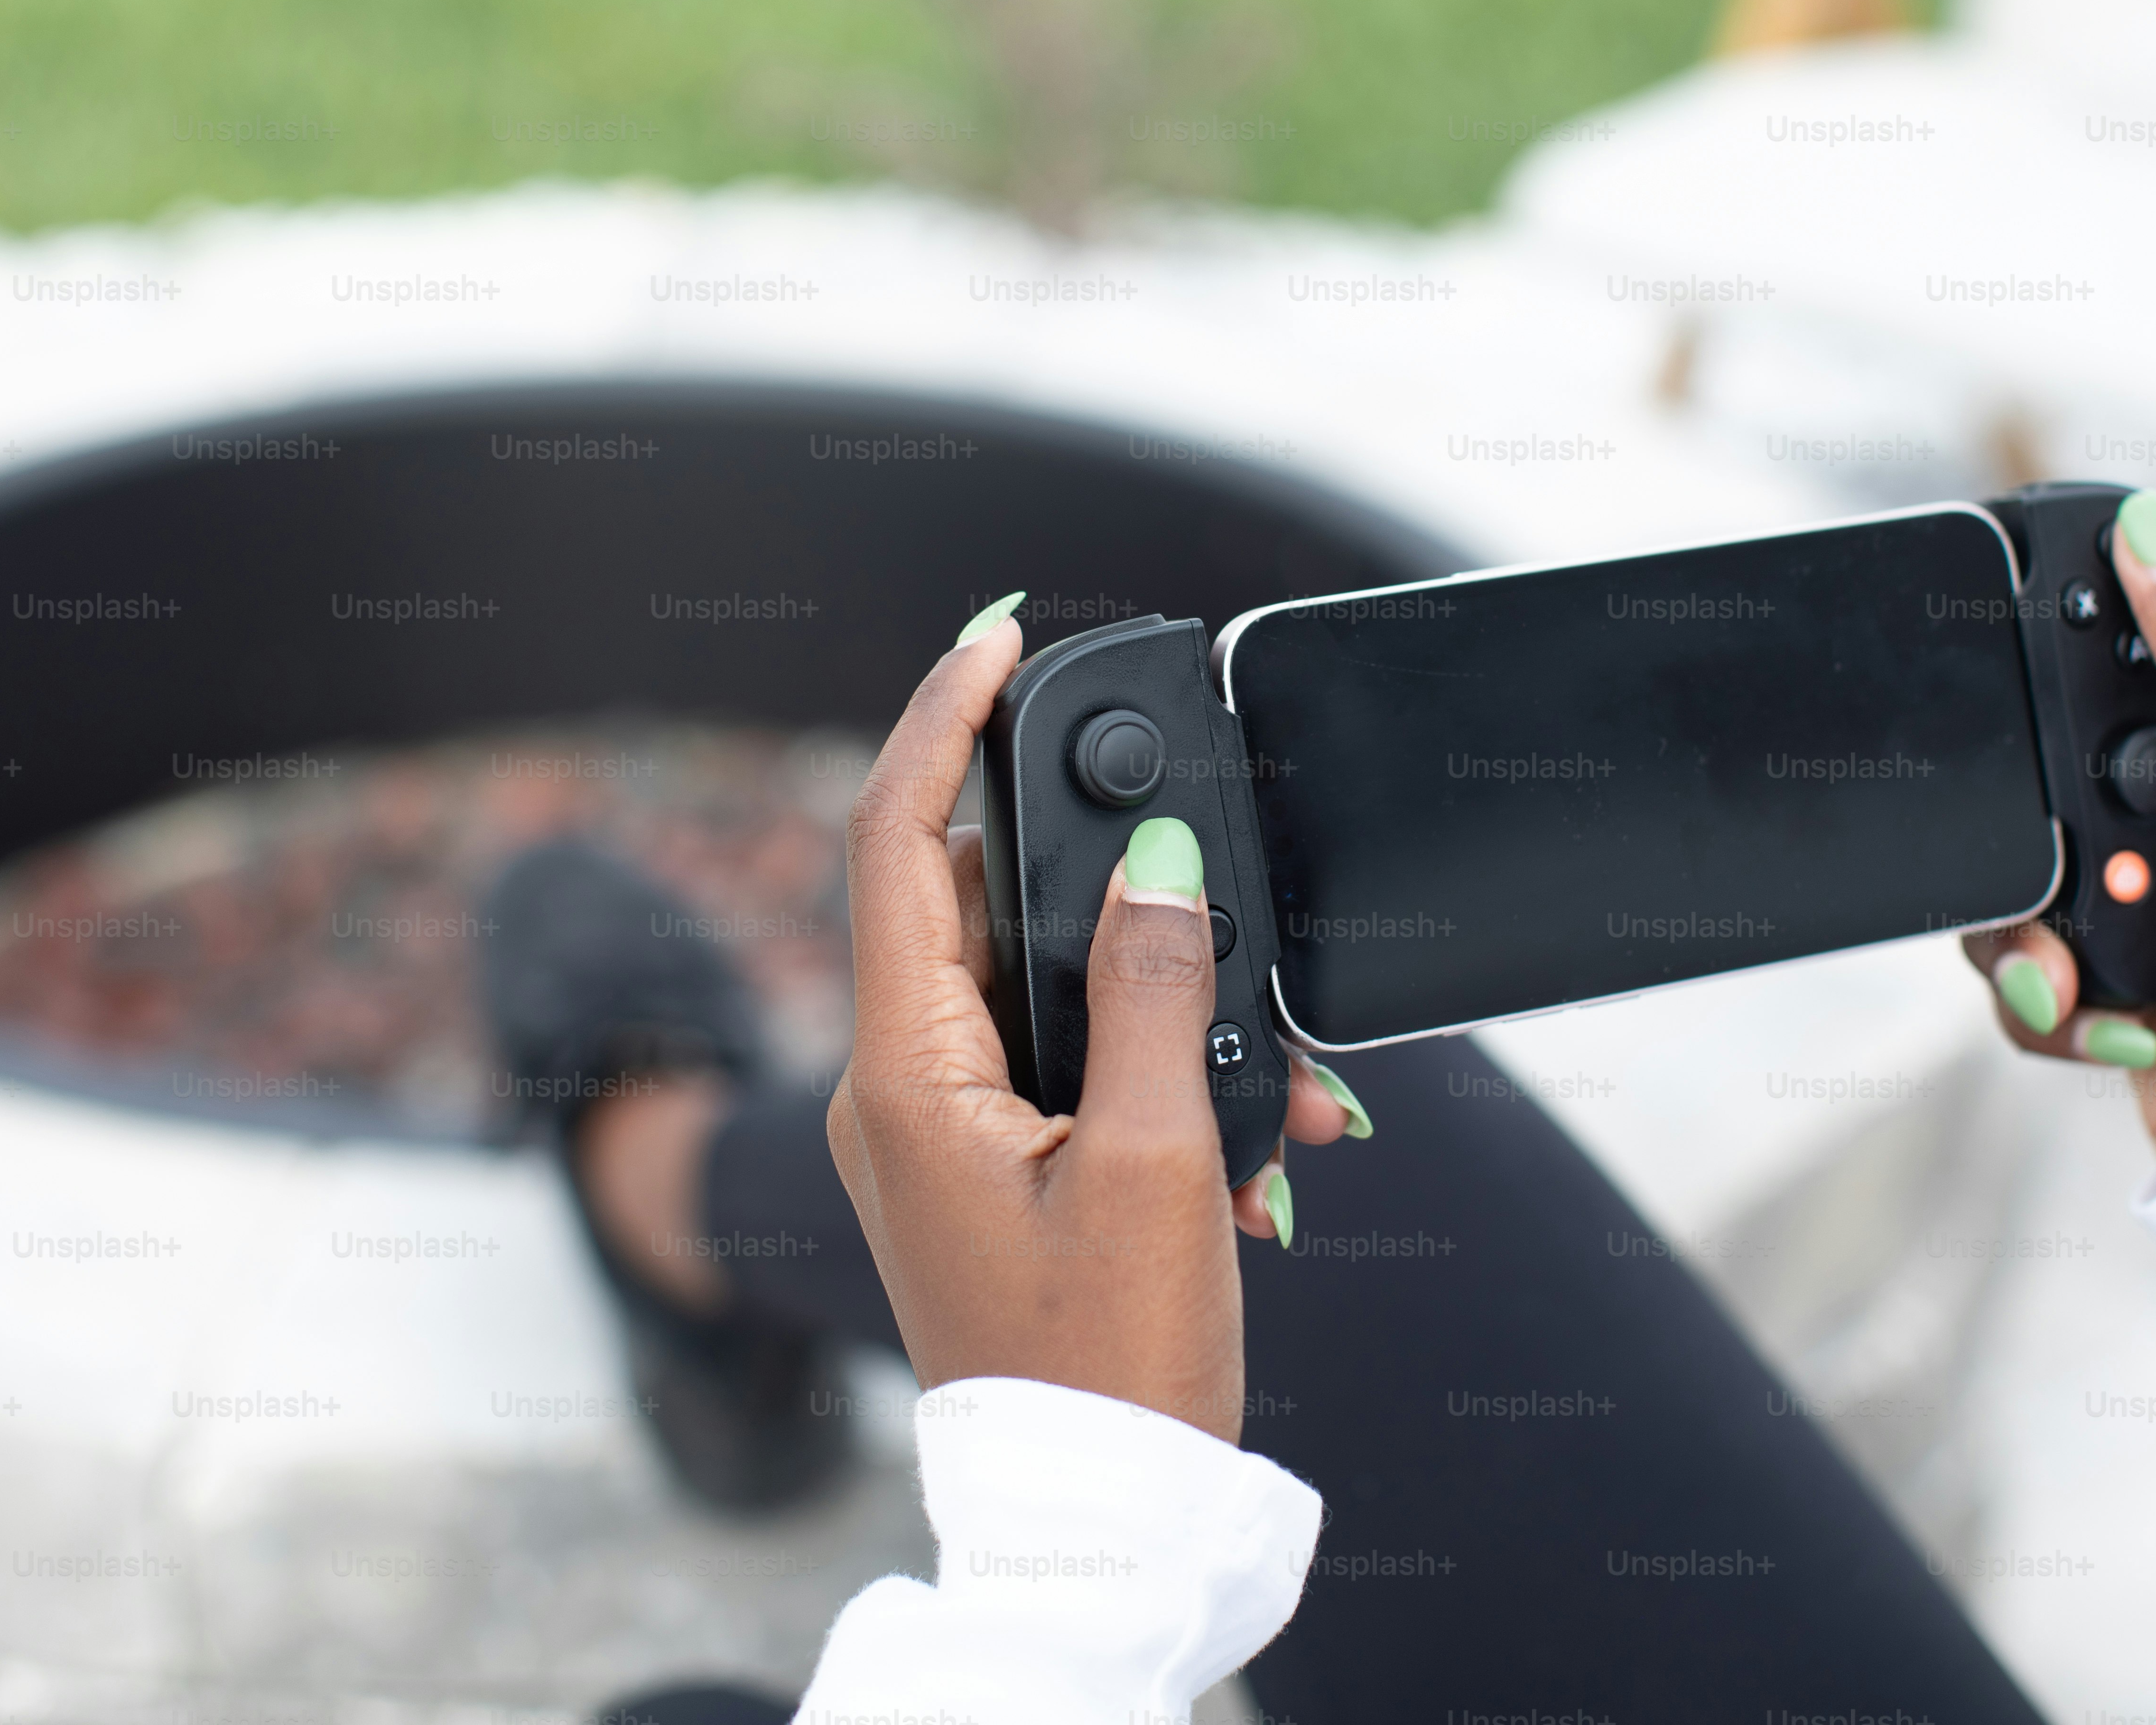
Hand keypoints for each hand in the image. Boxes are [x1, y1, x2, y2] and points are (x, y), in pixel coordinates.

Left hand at [828, 612, 1353, 1441]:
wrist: (1098, 1522)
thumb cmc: (1113, 1363)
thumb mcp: (1155, 1162)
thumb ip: (1149, 989)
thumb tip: (1158, 858)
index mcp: (906, 1075)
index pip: (890, 839)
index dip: (939, 720)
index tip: (995, 633)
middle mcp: (901, 1088)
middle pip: (977, 901)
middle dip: (1107, 884)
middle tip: (1203, 865)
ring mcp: (943, 1127)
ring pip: (1043, 984)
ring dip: (1157, 998)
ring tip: (1265, 1080)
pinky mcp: (993, 1162)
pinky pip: (1067, 1060)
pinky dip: (1157, 1066)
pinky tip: (1250, 1128)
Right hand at [1964, 494, 2155, 1179]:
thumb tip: (2154, 536)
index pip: (2136, 663)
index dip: (2068, 648)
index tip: (2009, 632)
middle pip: (2049, 779)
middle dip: (2036, 845)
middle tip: (2077, 886)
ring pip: (2019, 885)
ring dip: (2031, 943)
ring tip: (2081, 983)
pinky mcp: (2121, 994)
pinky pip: (2024, 978)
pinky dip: (2051, 1012)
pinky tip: (2116, 1030)